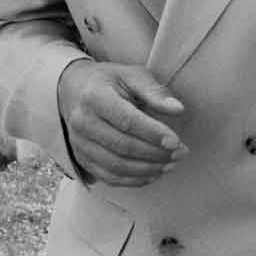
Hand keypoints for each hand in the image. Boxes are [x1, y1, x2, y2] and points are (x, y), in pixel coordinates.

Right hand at [57, 58, 185, 185]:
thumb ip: (155, 92)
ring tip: (171, 164)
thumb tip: (177, 109)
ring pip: (116, 165)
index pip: (126, 120)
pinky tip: (154, 174)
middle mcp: (82, 122)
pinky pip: (108, 177)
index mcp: (95, 97)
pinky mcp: (82, 158)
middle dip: (155, 153)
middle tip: (180, 153)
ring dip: (148, 169)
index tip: (176, 141)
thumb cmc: (109, 82)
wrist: (74, 91)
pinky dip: (134, 180)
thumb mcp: (132, 76)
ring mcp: (79, 143)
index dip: (153, 134)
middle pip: (122, 146)